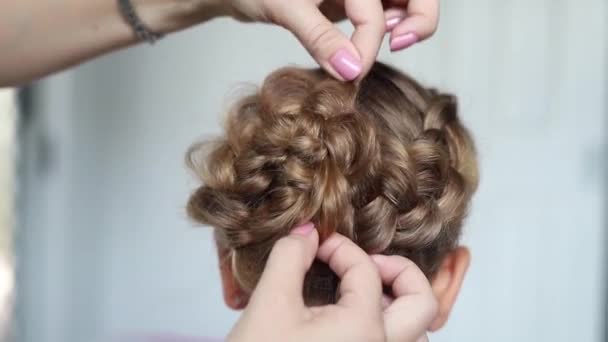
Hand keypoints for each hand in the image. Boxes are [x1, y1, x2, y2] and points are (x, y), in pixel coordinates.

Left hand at [224, 0, 439, 80]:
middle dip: (419, 18)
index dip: (368, 45)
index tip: (351, 75)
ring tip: (387, 40)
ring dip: (405, 22)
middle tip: (400, 44)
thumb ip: (320, 39)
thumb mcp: (287, 8)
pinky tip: (365, 41)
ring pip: (405, 1)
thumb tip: (352, 72)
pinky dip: (383, 27)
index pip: (375, 11)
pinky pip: (385, 11)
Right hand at [227, 223, 437, 341]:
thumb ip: (289, 257)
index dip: (341, 248)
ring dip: (399, 306)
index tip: (316, 245)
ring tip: (367, 292)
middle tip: (371, 263)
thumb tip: (306, 232)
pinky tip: (353, 320)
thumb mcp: (269, 303)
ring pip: (416, 334)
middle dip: (402, 272)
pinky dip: (386, 328)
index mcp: (363, 329)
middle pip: (422, 304)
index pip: (367, 270)